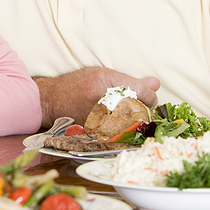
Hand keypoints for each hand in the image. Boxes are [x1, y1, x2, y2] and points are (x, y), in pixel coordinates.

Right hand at [34, 67, 159, 127]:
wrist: (53, 100)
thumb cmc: (78, 84)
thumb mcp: (103, 75)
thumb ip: (130, 81)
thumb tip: (156, 84)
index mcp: (104, 82)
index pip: (140, 91)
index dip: (149, 95)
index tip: (150, 98)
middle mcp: (101, 100)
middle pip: (138, 110)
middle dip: (142, 110)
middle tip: (139, 107)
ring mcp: (98, 119)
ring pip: (131, 124)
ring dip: (134, 121)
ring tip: (124, 115)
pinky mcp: (95, 133)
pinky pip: (118, 133)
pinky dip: (122, 130)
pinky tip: (115, 123)